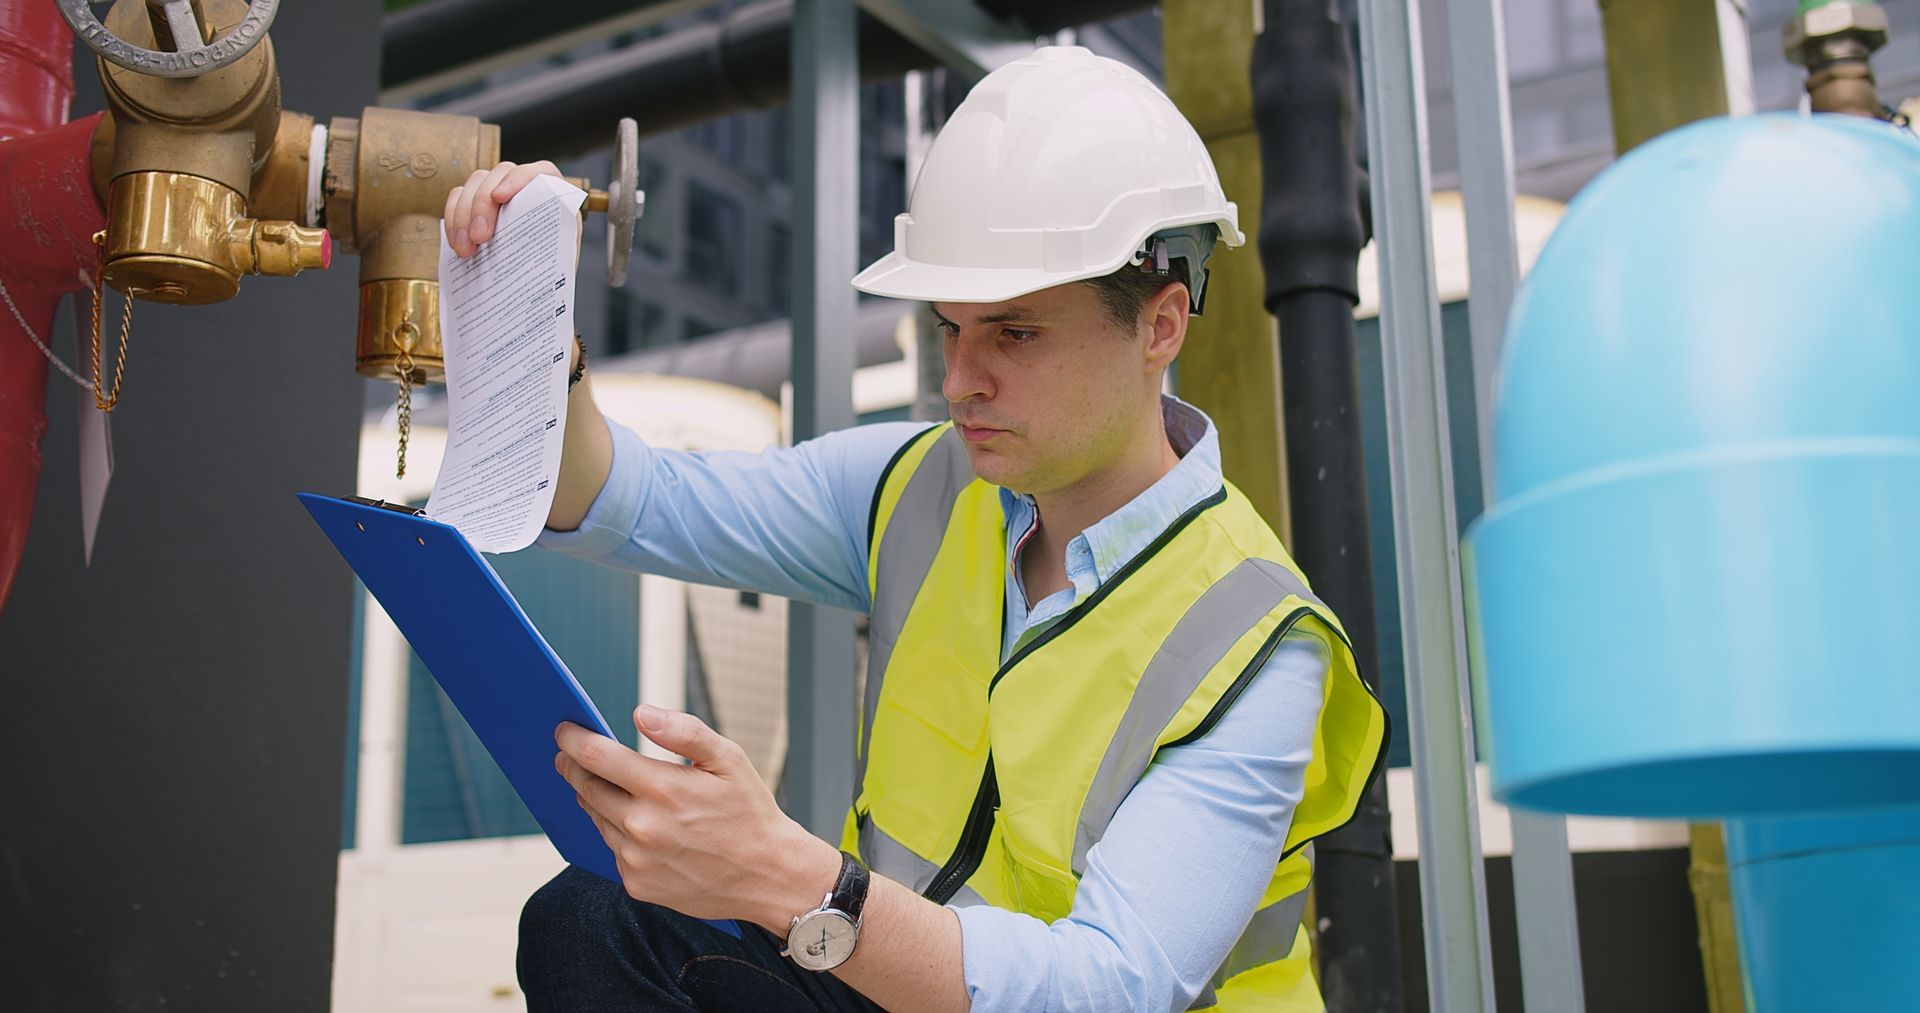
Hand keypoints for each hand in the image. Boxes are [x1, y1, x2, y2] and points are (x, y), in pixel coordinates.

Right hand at [442, 159, 562, 257]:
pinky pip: (458, 197)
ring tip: (465, 249)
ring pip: (475, 184)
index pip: (538, 172)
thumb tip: (537, 267)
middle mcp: (525, 183)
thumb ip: (553, 252)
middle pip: (499, 176)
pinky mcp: (476, 199)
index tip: (499, 197)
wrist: (540, 271)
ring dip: (464, 215)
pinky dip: (454, 219)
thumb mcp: (561, 259)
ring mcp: (498, 187)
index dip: (517, 180)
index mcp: (553, 191)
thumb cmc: (554, 262)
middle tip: (479, 237)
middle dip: (483, 205)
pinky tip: (456, 243)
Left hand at [555, 705, 842, 930]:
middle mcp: (643, 827)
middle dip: (575, 767)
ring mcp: (637, 860)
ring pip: (597, 819)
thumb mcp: (730, 759)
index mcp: (663, 789)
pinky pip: (613, 850)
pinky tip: (639, 827)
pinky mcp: (637, 884)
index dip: (573, 739)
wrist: (769, 875)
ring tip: (610, 788)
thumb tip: (641, 713)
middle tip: (569, 755)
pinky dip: (618, 833)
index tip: (563, 730)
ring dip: (597, 800)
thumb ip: (684, 731)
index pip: (596, 757)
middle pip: (586, 788)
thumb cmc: (750, 812)